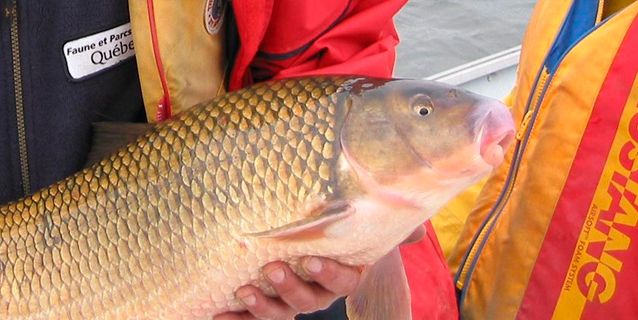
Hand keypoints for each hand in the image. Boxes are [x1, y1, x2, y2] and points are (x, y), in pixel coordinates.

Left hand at [213, 226, 425, 319]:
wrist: (317, 233)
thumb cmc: (341, 223)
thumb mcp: (362, 218)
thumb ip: (386, 221)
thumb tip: (418, 229)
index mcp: (347, 273)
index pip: (344, 279)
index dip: (329, 273)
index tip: (312, 259)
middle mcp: (323, 292)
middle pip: (310, 300)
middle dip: (290, 288)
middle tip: (271, 269)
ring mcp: (296, 301)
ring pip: (283, 313)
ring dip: (263, 306)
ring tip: (243, 291)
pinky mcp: (270, 305)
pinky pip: (255, 318)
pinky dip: (238, 318)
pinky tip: (219, 313)